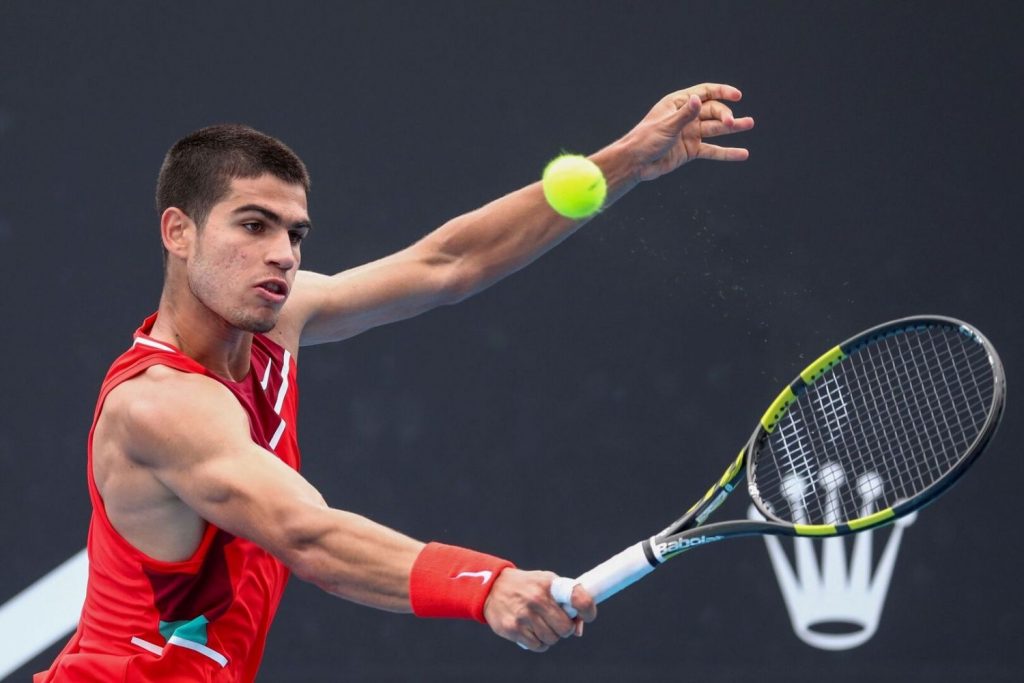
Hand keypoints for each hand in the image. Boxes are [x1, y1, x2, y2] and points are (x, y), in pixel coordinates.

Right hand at [482, 569, 596, 651]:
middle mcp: (537, 598)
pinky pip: (538, 646)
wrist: (493, 588)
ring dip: (551, 635)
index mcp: (549, 584)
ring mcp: (524, 615)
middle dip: (565, 628)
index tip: (588, 615)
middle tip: (558, 622)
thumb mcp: (546, 583)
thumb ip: (566, 601)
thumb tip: (579, 629)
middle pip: (566, 628)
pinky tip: (532, 631)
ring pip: (552, 639)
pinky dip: (539, 642)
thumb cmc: (527, 586)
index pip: (578, 598)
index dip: (588, 609)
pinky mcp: (513, 629)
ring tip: (541, 624)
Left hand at [623, 83, 754, 181]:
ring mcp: (690, 133)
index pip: (705, 93)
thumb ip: (685, 114)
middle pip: (712, 111)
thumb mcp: (666, 126)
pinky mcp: (691, 150)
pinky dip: (727, 153)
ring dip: (732, 127)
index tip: (737, 96)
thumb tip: (699, 99)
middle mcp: (686, 116)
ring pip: (716, 129)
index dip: (722, 92)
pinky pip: (712, 150)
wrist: (635, 163)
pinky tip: (742, 154)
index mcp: (678, 103)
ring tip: (749, 123)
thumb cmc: (645, 140)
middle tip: (733, 123)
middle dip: (725, 115)